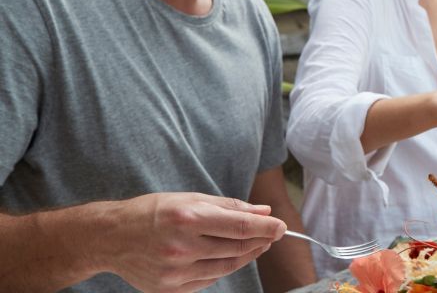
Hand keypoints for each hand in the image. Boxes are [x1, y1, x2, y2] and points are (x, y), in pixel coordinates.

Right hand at [101, 192, 285, 291]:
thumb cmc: (151, 212)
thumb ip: (229, 206)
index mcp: (188, 218)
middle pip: (237, 248)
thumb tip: (263, 211)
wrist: (109, 237)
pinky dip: (223, 268)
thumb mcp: (190, 198)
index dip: (266, 227)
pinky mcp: (170, 289)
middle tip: (272, 234)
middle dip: (260, 240)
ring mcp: (175, 272)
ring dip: (247, 256)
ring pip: (226, 267)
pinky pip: (208, 280)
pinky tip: (228, 257)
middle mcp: (182, 247)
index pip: (240, 226)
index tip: (281, 226)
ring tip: (256, 245)